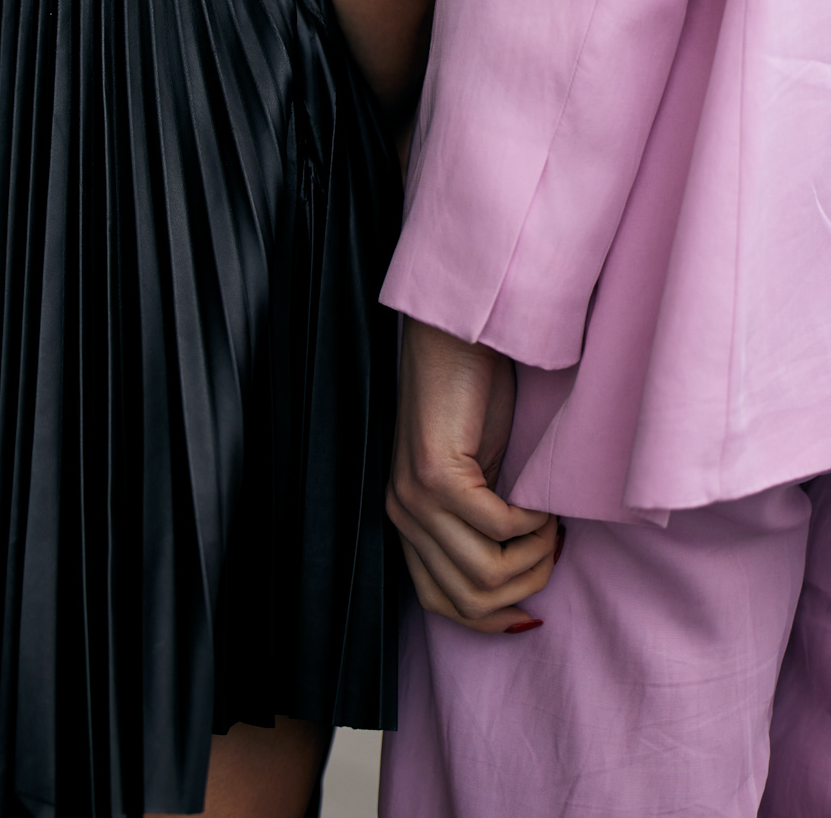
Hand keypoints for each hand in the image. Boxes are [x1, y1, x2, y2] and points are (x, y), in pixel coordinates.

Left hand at [387, 317, 559, 632]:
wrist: (457, 338)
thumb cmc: (473, 401)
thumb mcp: (475, 478)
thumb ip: (481, 526)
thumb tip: (523, 587)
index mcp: (407, 520)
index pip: (439, 603)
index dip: (492, 618)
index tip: (534, 604)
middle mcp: (403, 515)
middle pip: (468, 601)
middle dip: (525, 587)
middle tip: (552, 549)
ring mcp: (416, 498)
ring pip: (484, 576)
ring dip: (533, 558)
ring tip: (549, 525)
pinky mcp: (437, 476)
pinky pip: (498, 529)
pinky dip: (532, 524)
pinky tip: (541, 501)